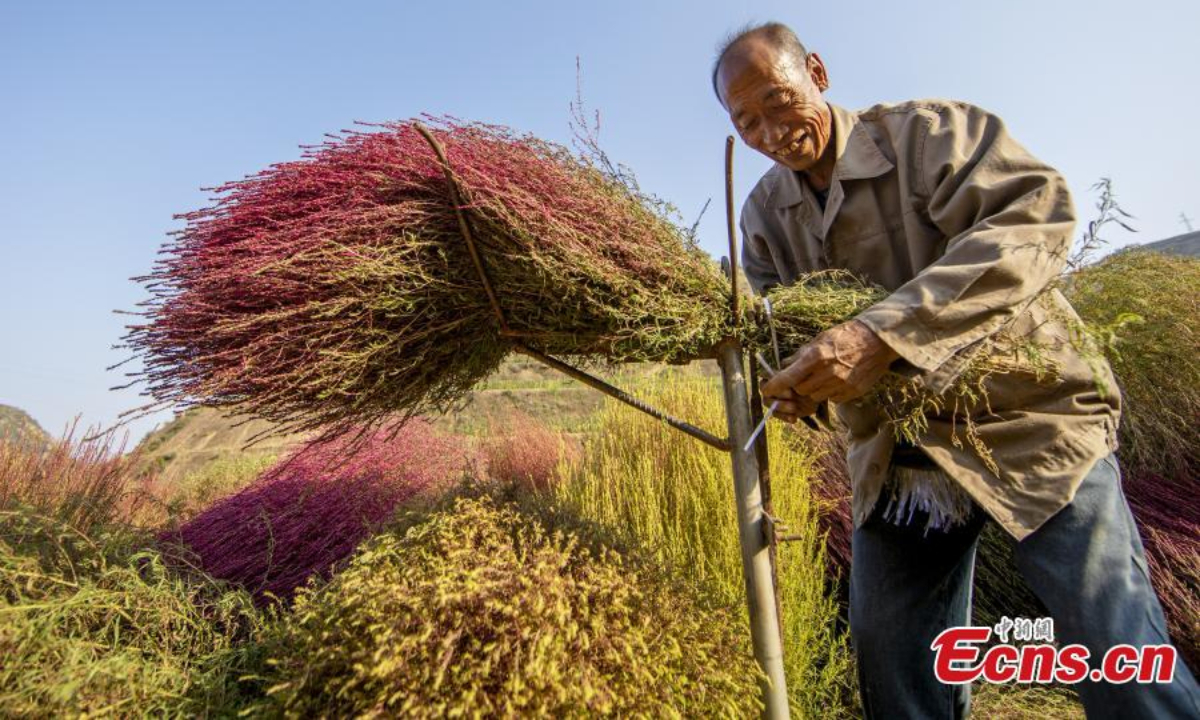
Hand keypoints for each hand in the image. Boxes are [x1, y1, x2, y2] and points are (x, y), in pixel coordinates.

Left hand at [761, 320, 898, 410]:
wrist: (878, 341)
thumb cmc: (847, 336)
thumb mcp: (821, 339)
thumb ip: (802, 354)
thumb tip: (785, 365)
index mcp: (817, 356)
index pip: (788, 377)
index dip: (775, 386)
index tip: (766, 390)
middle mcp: (828, 372)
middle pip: (801, 390)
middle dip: (799, 385)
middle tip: (807, 375)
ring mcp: (841, 384)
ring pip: (816, 397)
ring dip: (815, 390)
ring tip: (826, 375)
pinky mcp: (852, 392)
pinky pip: (833, 399)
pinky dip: (831, 393)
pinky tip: (839, 379)